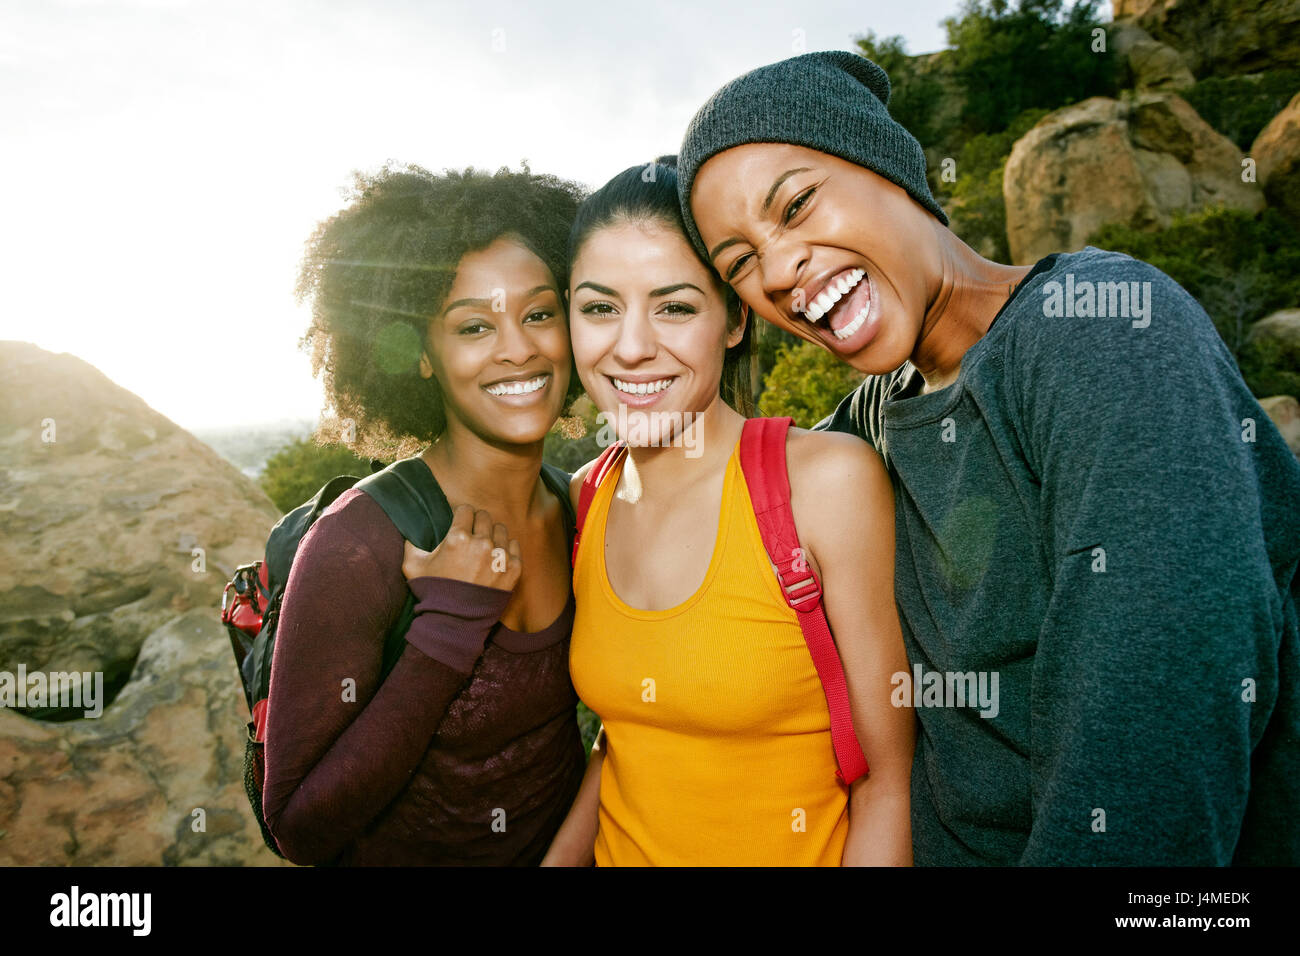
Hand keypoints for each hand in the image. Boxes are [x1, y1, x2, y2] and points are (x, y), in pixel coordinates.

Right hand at [401, 504, 521, 590]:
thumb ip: (411, 544)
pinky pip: (514, 545)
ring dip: (493, 534)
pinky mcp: (514, 568)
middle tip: (472, 534)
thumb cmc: (434, 594)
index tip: (460, 522)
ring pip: (501, 529)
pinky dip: (507, 549)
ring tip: (485, 546)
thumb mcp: (413, 567)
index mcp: (458, 538)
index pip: (466, 510)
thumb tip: (411, 531)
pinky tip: (497, 556)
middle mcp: (482, 543)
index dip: (461, 515)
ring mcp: (500, 555)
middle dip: (477, 522)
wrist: (456, 623)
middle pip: (485, 517)